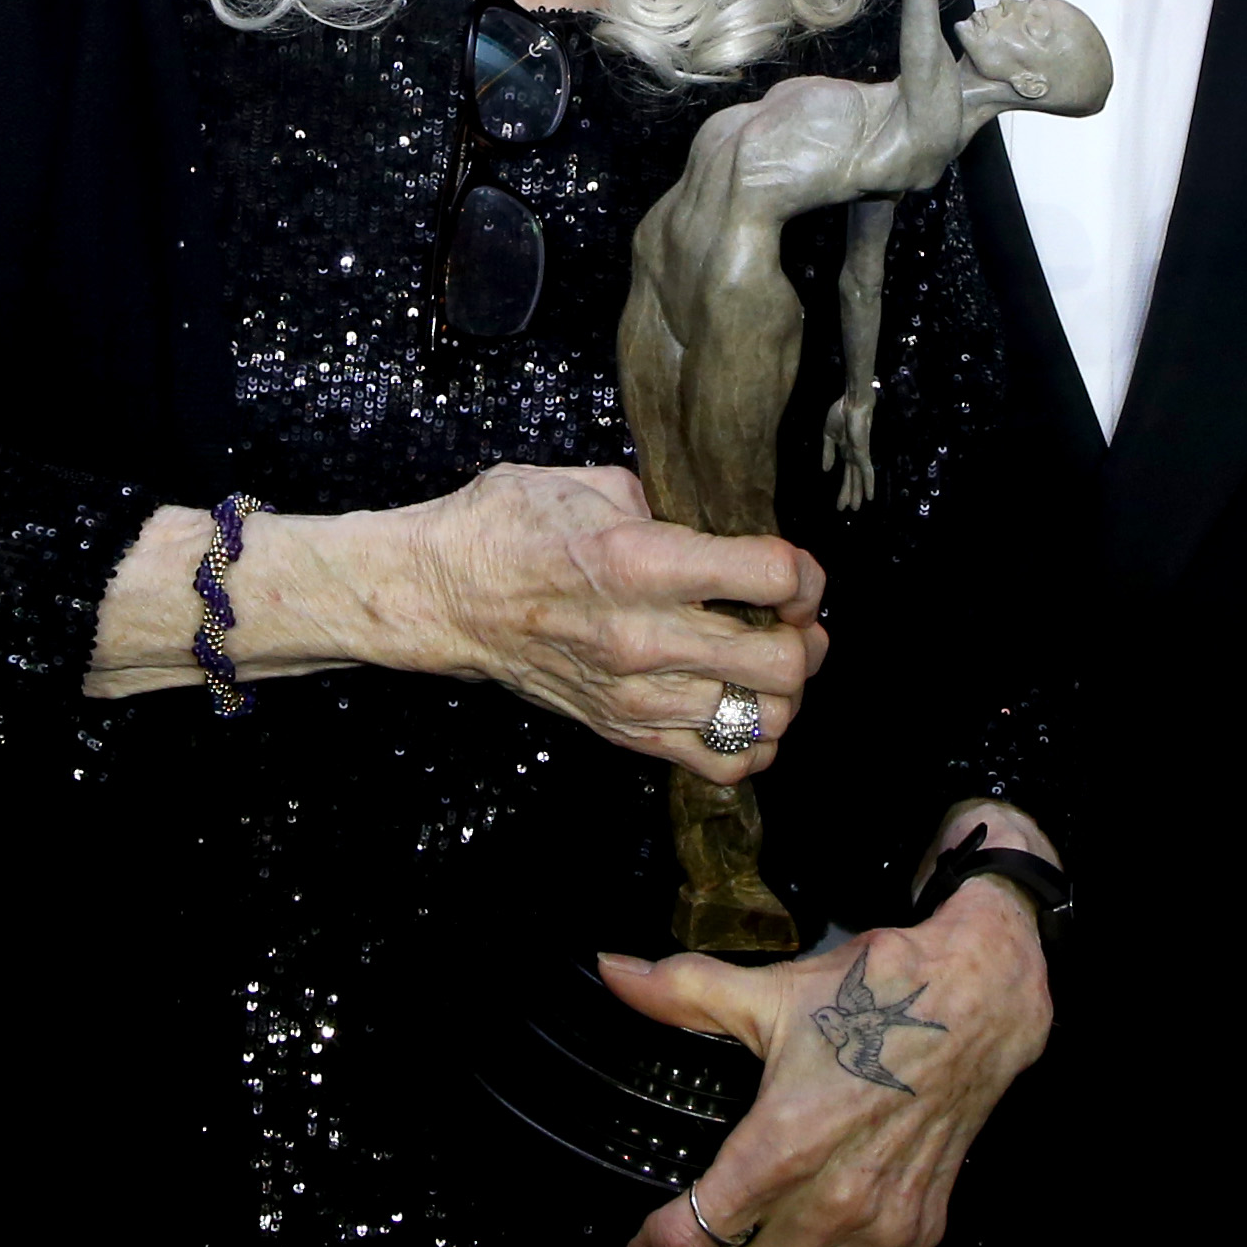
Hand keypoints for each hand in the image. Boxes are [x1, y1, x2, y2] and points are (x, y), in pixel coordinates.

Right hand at [363, 463, 825, 781]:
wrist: (439, 595)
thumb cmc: (506, 527)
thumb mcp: (595, 483)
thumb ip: (671, 507)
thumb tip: (728, 527)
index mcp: (640, 560)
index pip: (773, 576)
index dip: (803, 571)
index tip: (791, 567)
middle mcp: (643, 636)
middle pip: (783, 662)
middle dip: (806, 636)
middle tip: (790, 618)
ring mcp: (633, 695)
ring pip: (763, 720)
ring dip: (783, 690)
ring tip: (765, 661)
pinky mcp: (621, 732)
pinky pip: (721, 763)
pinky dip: (749, 740)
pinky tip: (736, 703)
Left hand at [608, 870, 1050, 1246]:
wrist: (977, 1000)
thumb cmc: (876, 997)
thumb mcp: (772, 993)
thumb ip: (682, 992)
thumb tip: (616, 972)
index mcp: (783, 1144)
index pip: (695, 1238)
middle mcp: (832, 1199)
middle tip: (718, 1236)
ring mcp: (882, 1222)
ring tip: (777, 1230)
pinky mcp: (923, 1228)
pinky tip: (833, 1227)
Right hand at [818, 391, 877, 511]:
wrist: (851, 401)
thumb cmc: (840, 413)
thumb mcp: (828, 435)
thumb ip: (828, 452)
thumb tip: (825, 470)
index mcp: (846, 452)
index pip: (846, 474)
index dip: (843, 489)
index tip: (840, 503)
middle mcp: (854, 456)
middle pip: (852, 479)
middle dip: (849, 494)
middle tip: (847, 510)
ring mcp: (860, 454)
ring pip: (859, 479)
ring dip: (857, 493)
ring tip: (856, 507)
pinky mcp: (863, 451)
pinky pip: (867, 470)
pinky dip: (868, 483)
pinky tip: (870, 496)